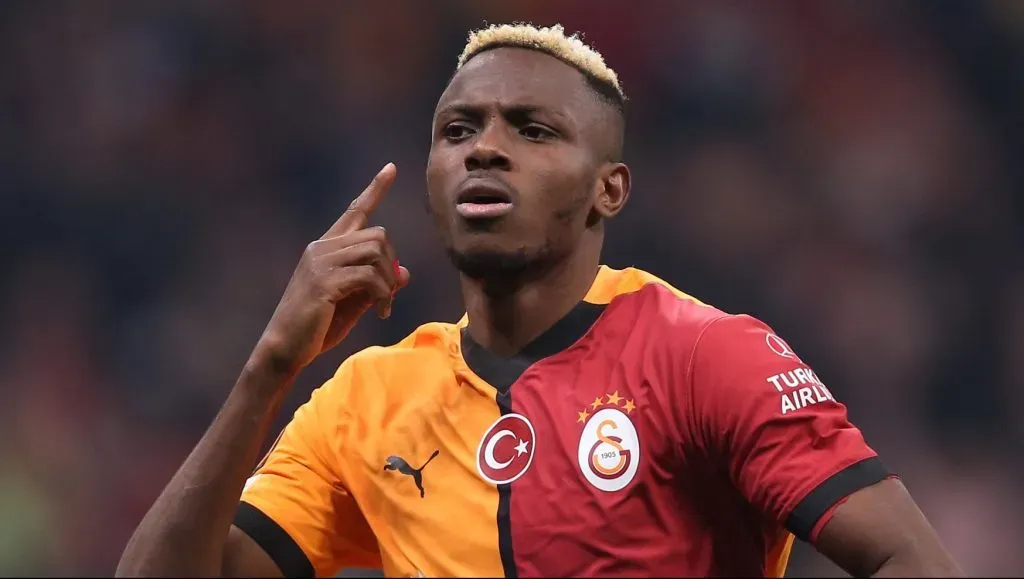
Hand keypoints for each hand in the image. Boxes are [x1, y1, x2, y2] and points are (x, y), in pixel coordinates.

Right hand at [253, 163, 410, 375]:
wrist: (285, 348)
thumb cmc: (317, 326)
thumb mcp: (354, 302)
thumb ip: (376, 284)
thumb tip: (404, 272)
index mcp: (326, 248)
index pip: (354, 211)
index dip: (375, 189)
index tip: (391, 168)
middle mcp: (321, 248)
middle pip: (378, 234)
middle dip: (392, 263)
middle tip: (390, 294)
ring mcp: (321, 263)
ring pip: (375, 251)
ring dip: (389, 280)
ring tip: (384, 304)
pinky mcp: (324, 282)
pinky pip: (369, 276)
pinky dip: (383, 294)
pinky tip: (381, 311)